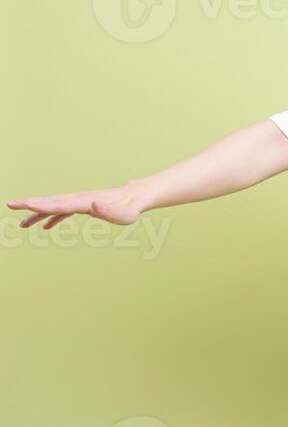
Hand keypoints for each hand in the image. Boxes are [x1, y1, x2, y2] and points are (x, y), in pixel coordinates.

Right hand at [6, 183, 145, 230]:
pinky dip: (52, 218)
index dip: (43, 206)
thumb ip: (107, 210)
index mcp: (85, 202)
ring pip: (53, 206)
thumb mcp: (122, 214)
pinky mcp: (83, 206)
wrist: (136, 198)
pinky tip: (44, 227)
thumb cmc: (130, 209)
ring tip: (21, 224)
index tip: (27, 205)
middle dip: (30, 204)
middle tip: (10, 204)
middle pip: (50, 201)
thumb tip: (93, 205)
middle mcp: (79, 200)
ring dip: (36, 213)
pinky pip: (62, 212)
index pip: (60, 205)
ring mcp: (80, 202)